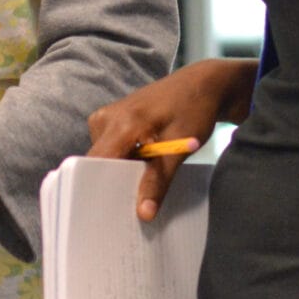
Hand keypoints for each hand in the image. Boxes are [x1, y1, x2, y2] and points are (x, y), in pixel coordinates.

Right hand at [86, 59, 253, 218]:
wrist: (202, 84)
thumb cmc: (194, 111)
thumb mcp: (179, 148)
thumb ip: (158, 181)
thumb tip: (144, 214)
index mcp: (121, 123)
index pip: (96, 163)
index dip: (100, 187)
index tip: (112, 212)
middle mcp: (105, 118)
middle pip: (98, 162)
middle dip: (113, 183)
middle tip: (133, 205)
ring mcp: (106, 117)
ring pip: (105, 157)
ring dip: (121, 172)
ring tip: (142, 184)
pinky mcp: (111, 119)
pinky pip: (110, 148)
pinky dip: (124, 160)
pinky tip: (142, 166)